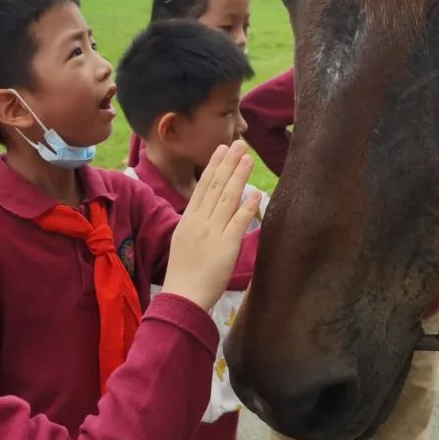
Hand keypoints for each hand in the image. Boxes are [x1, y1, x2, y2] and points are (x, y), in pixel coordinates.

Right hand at [163, 142, 257, 311]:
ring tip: (248, 158)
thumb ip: (195, 225)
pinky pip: (238, 221)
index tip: (222, 150)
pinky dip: (247, 205)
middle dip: (228, 163)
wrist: (182, 296)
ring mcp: (212, 232)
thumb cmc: (183, 274)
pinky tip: (256, 192)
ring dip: (238, 176)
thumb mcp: (183, 242)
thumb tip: (206, 213)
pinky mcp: (226, 245)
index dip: (213, 167)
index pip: (202, 187)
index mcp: (188, 220)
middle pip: (215, 186)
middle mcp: (199, 222)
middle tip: (239, 143)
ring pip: (227, 198)